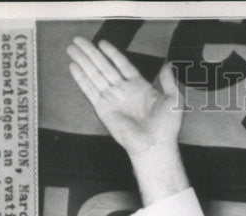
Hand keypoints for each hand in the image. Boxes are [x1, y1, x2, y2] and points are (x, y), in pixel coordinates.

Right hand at [67, 37, 182, 158]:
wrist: (154, 145)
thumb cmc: (166, 128)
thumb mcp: (173, 100)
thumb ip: (168, 81)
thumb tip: (168, 65)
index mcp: (139, 87)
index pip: (122, 64)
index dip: (112, 53)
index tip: (102, 43)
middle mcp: (123, 91)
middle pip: (103, 66)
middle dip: (90, 52)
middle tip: (78, 40)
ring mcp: (112, 98)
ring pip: (94, 74)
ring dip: (82, 61)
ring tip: (72, 48)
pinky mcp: (103, 108)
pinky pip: (89, 89)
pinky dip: (81, 78)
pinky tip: (73, 66)